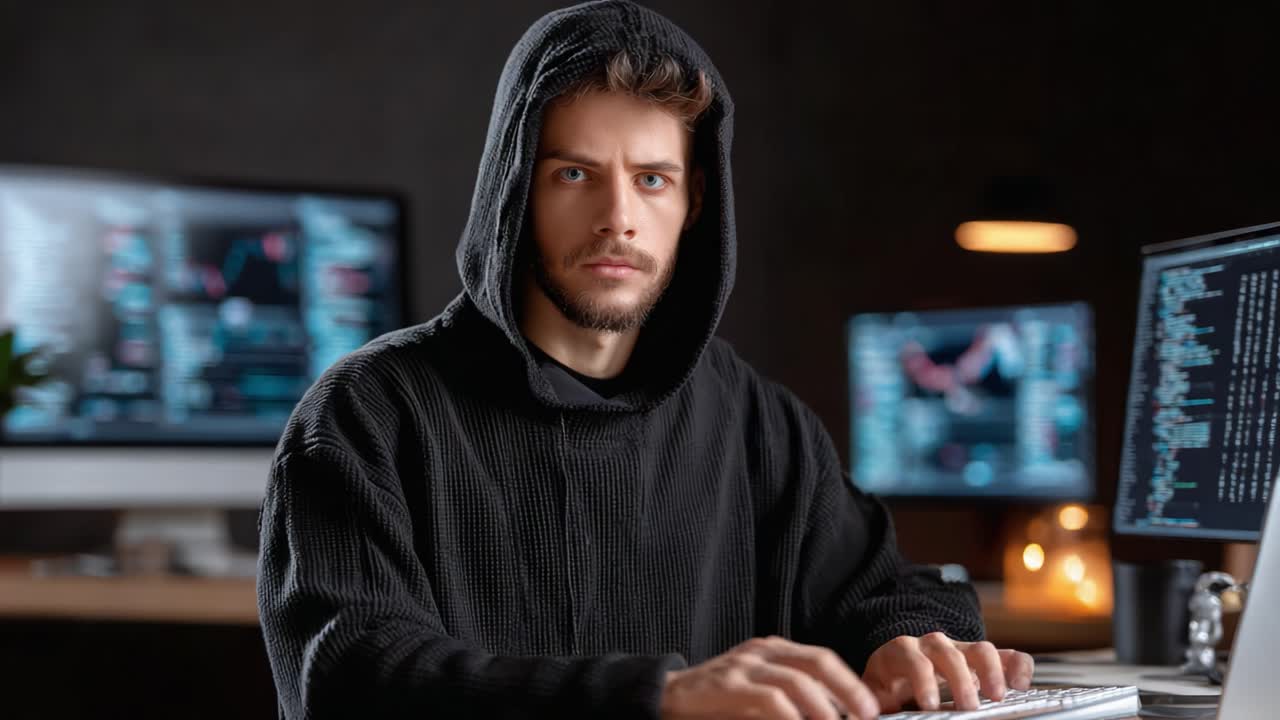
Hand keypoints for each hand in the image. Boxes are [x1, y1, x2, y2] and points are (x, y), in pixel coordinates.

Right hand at [660, 635, 879, 719]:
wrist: (666, 697)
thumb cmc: (718, 701)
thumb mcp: (758, 691)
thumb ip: (790, 698)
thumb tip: (831, 715)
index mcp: (774, 650)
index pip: (822, 657)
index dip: (850, 681)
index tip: (871, 708)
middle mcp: (763, 650)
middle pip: (818, 662)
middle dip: (849, 689)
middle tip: (868, 715)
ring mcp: (745, 665)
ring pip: (798, 680)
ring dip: (825, 708)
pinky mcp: (728, 684)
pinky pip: (770, 698)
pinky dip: (792, 716)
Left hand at [862, 632, 1033, 711]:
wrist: (901, 665)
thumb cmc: (889, 684)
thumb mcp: (877, 691)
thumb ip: (876, 700)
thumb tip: (867, 713)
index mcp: (902, 652)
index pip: (913, 660)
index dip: (923, 681)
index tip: (930, 705)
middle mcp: (933, 646)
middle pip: (949, 653)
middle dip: (960, 680)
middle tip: (968, 707)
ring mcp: (961, 649)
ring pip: (980, 649)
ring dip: (992, 671)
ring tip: (997, 697)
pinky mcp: (982, 660)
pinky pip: (1006, 655)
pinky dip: (1017, 667)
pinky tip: (1022, 686)